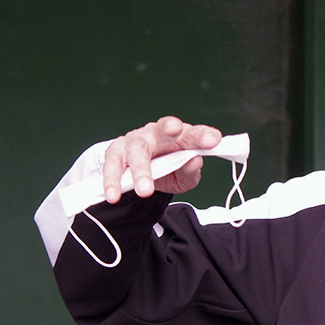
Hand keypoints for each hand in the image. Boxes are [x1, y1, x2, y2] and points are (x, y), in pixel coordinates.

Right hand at [102, 116, 221, 202]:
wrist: (142, 174)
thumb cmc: (169, 169)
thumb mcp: (184, 177)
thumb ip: (190, 171)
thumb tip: (195, 162)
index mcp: (180, 137)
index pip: (193, 133)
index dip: (202, 135)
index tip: (212, 140)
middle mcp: (156, 133)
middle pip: (161, 129)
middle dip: (167, 129)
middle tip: (174, 129)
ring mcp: (134, 141)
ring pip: (136, 150)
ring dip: (140, 170)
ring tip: (145, 190)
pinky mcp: (115, 152)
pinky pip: (112, 165)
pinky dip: (112, 181)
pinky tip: (114, 195)